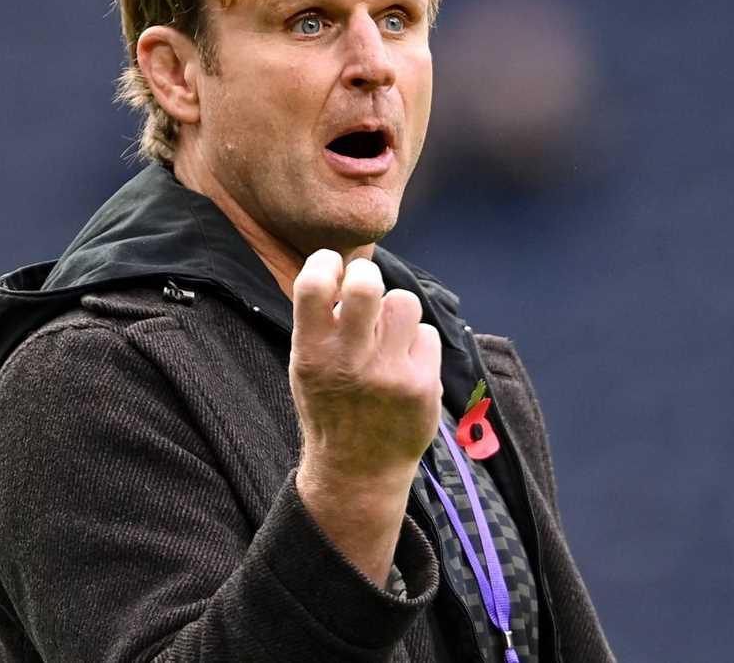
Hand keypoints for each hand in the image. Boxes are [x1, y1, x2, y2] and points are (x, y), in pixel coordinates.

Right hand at [290, 250, 442, 490]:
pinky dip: (417, 344)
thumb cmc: (331, 407)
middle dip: (368, 276)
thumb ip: (320, 323)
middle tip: (366, 288)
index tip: (333, 266)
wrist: (358, 470)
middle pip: (367, 285)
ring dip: (396, 311)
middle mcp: (350, 362)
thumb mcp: (306, 368)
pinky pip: (427, 335)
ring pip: (404, 302)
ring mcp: (389, 374)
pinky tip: (405, 366)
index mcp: (312, 354)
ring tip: (388, 334)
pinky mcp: (423, 385)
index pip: (314, 284)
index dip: (326, 262)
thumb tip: (345, 269)